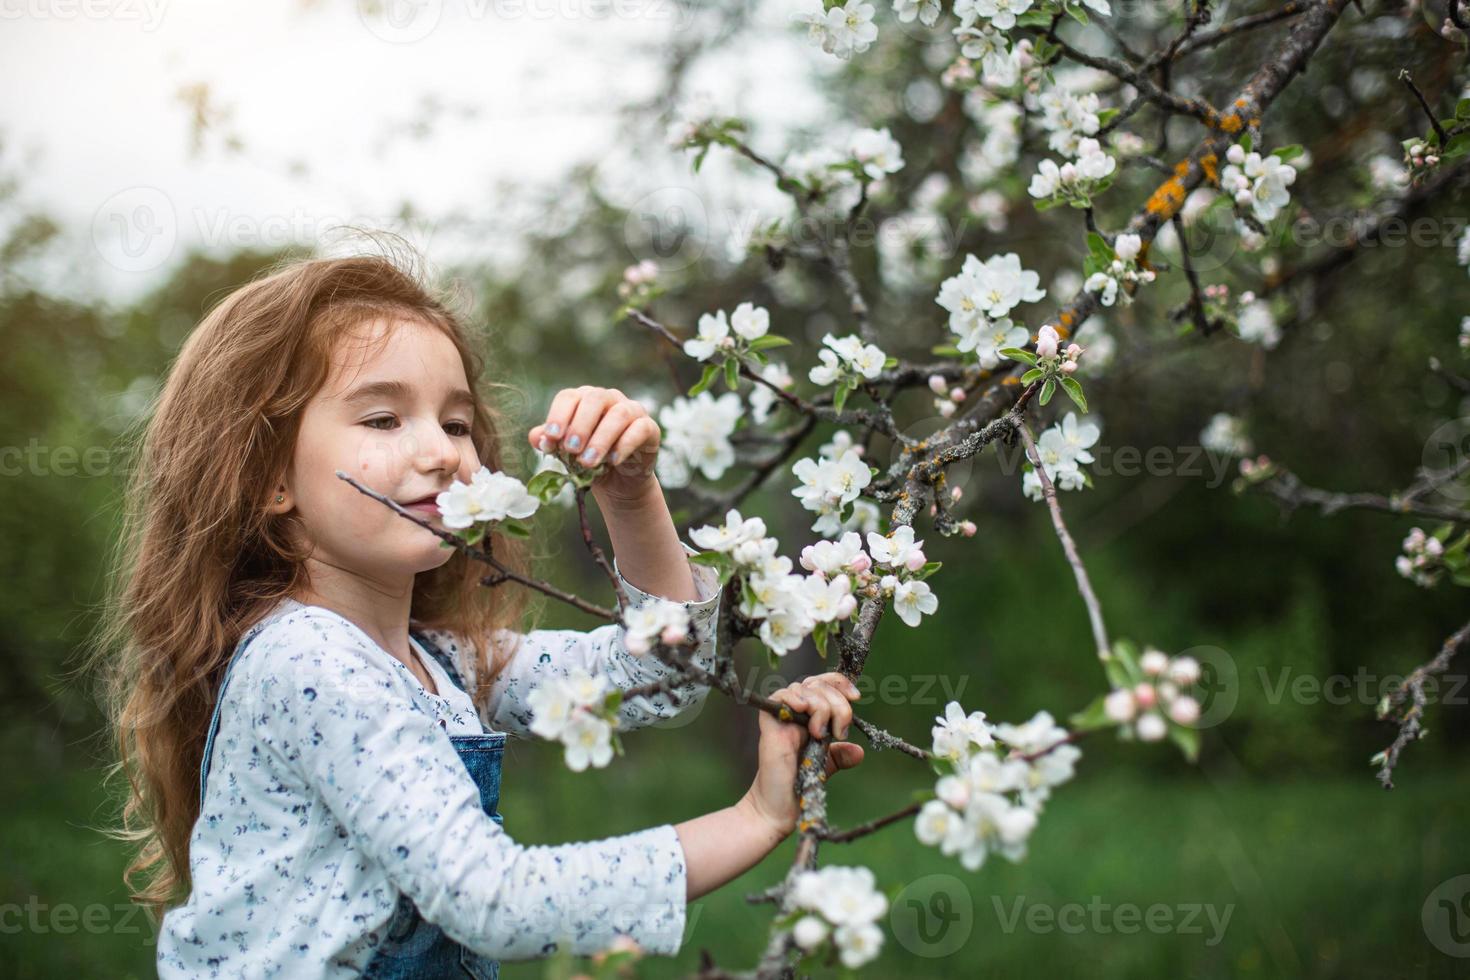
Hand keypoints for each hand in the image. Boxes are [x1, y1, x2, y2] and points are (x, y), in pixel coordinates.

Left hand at [528, 386, 659, 503]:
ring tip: (588, 463)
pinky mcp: (649, 427)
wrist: (618, 481)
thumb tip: (537, 437)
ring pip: (618, 415)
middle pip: (594, 399)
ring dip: (601, 439)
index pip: (569, 397)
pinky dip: (625, 445)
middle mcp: (608, 399)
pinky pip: (640, 429)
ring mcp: (631, 410)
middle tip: (571, 450)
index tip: (551, 438)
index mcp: (584, 400)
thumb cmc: (590, 460)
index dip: (558, 416)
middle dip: (580, 425)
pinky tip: (613, 461)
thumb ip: (552, 444)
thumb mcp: (567, 455)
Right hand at [742, 673, 865, 837]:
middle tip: (839, 731)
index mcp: (810, 716)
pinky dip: (794, 697)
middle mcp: (796, 713)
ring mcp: (783, 716)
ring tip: (819, 733)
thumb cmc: (800, 786)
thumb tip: (859, 752)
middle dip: (838, 703)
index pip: (824, 685)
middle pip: (818, 684)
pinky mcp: (771, 723)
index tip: (856, 697)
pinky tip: (802, 709)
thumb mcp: (826, 765)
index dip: (841, 684)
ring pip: (804, 688)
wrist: (780, 807)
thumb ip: (840, 755)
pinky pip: (780, 695)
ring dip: (821, 706)